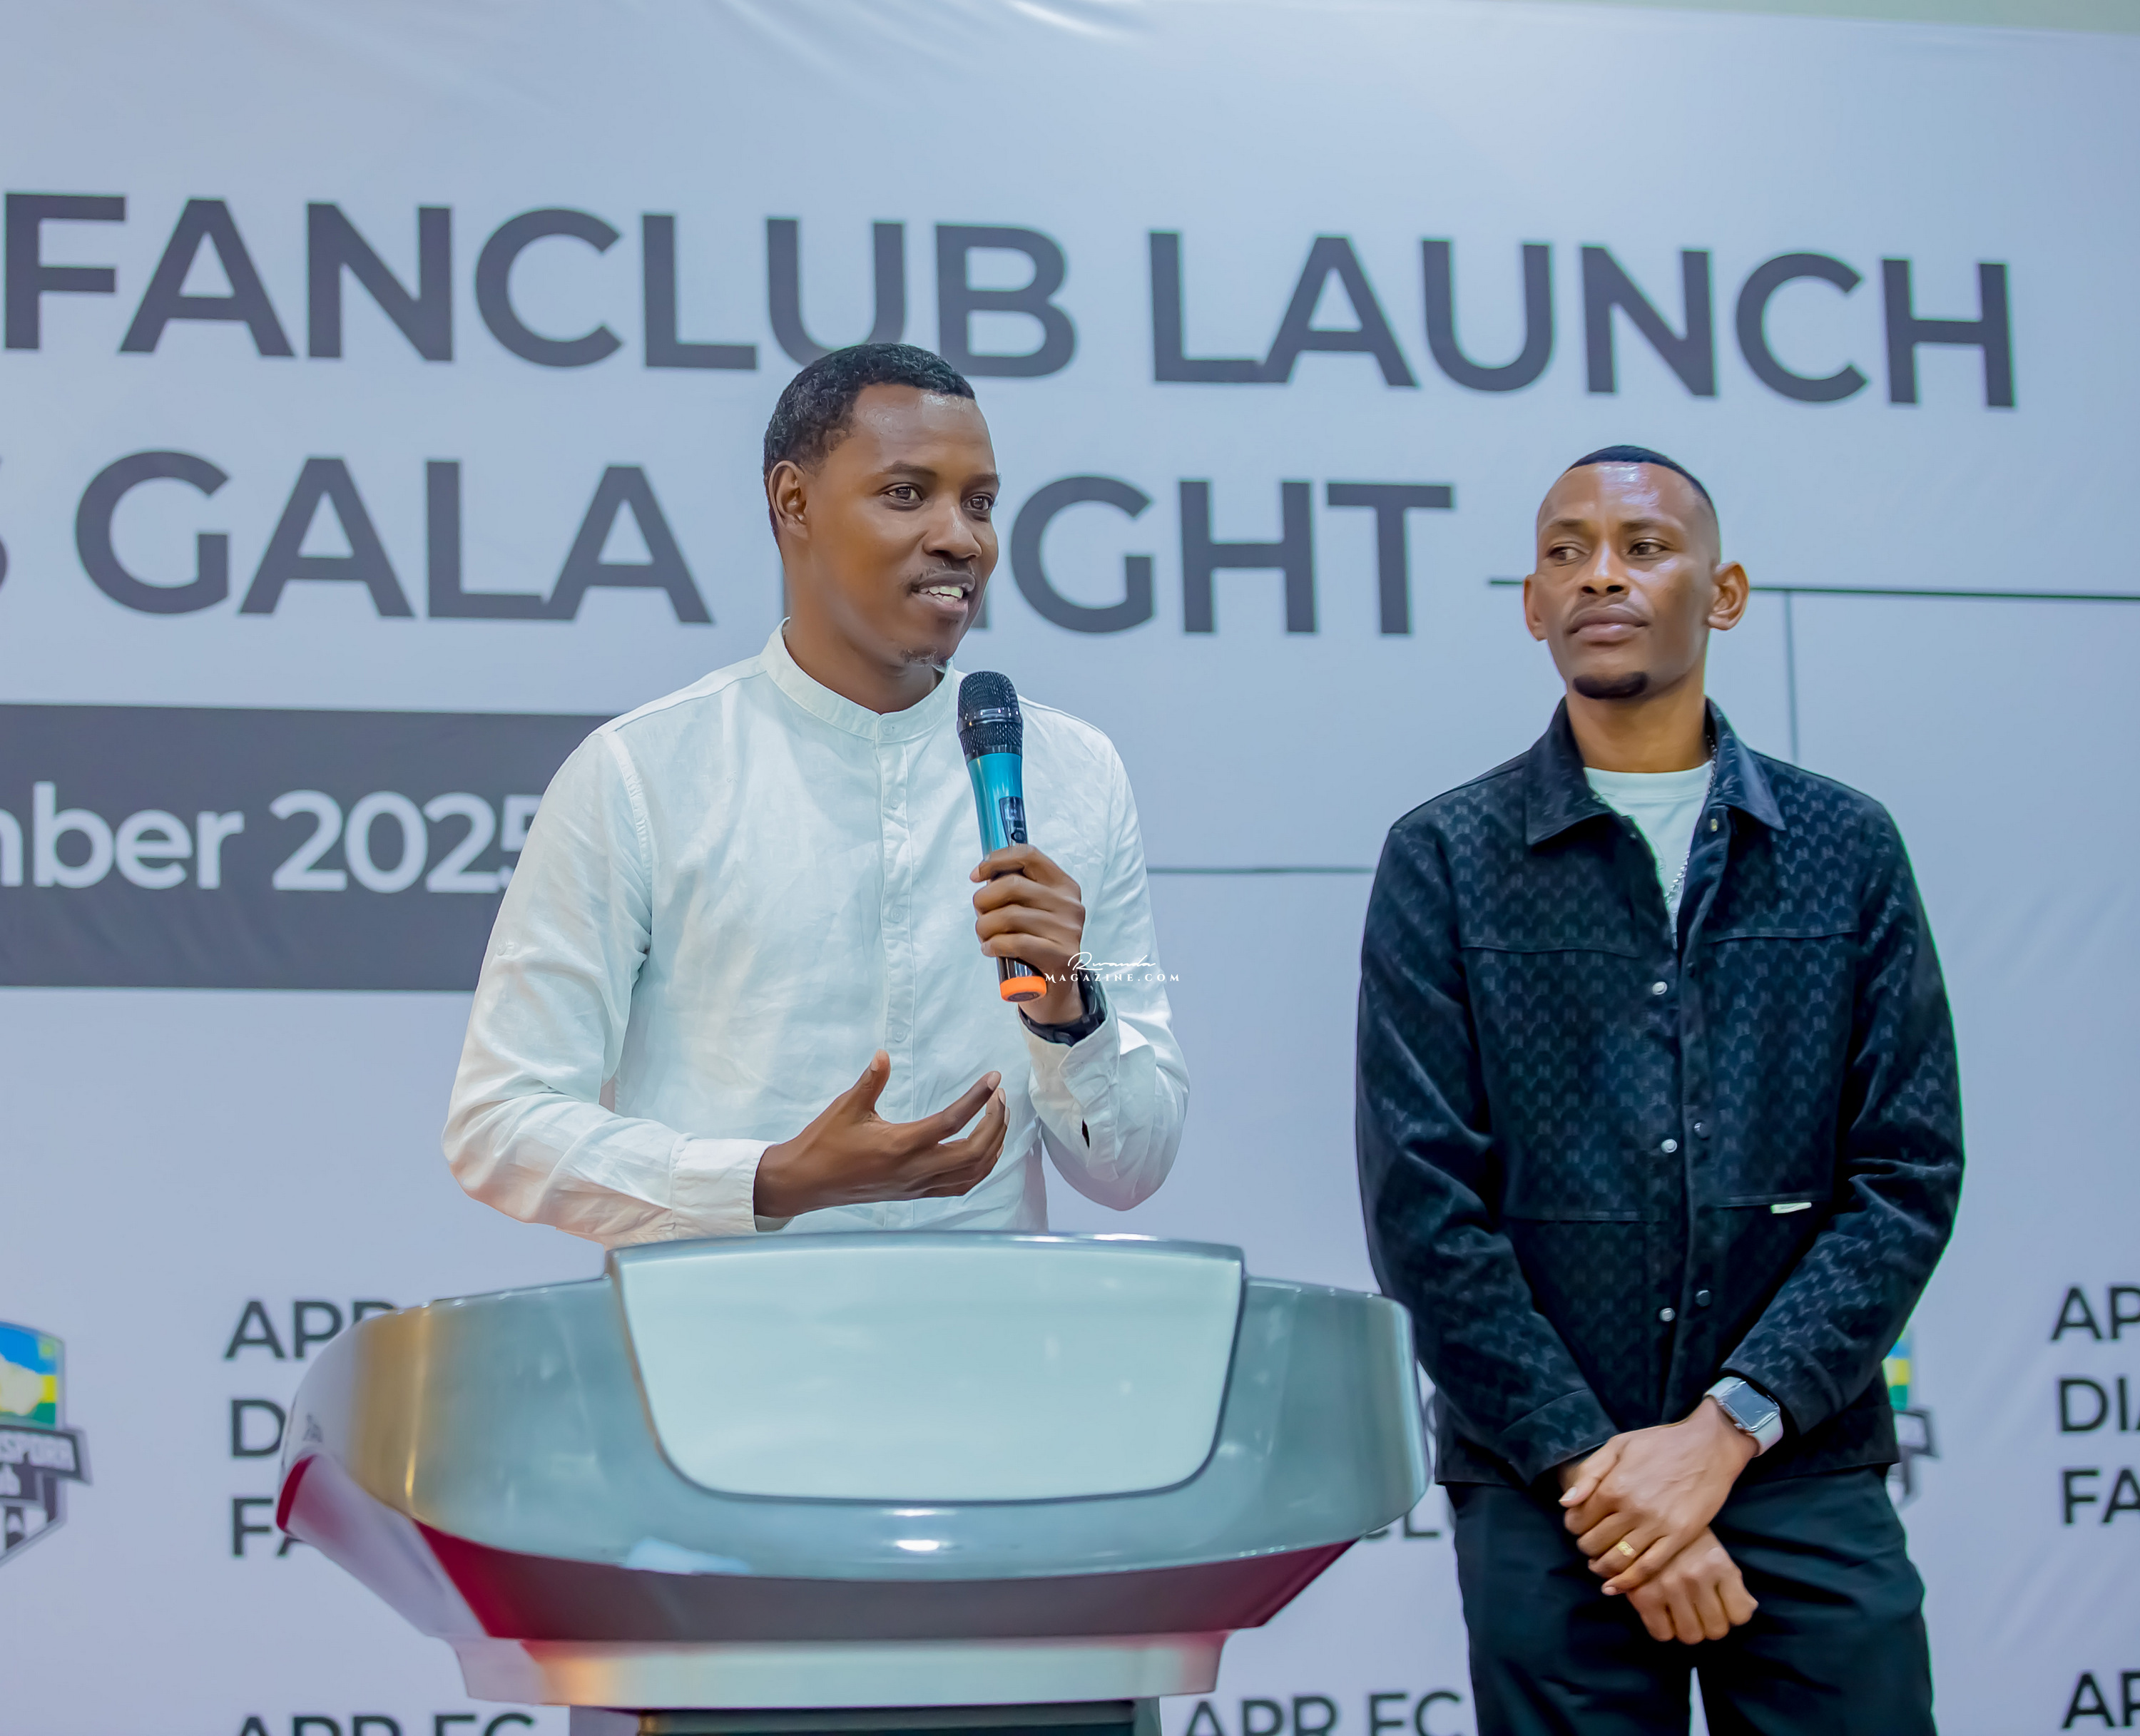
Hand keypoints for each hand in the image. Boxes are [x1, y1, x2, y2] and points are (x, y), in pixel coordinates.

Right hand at [752, 1052, 1006, 1217]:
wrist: (806, 1182)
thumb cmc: (824, 1142)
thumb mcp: (845, 1107)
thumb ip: (870, 1081)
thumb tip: (884, 1054)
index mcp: (900, 1145)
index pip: (951, 1122)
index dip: (977, 1099)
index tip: (994, 1079)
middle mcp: (914, 1170)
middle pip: (973, 1153)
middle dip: (995, 1124)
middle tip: (999, 1097)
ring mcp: (917, 1186)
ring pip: (972, 1174)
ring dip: (993, 1146)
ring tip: (999, 1118)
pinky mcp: (915, 1194)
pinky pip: (959, 1187)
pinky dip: (980, 1169)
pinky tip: (984, 1151)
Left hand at [971, 844, 1086, 1024]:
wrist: (1055, 989)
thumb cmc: (1036, 944)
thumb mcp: (1033, 911)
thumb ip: (1016, 890)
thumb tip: (984, 875)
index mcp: (1064, 885)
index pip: (1028, 856)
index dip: (996, 860)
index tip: (976, 876)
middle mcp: (1070, 904)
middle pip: (1012, 885)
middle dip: (984, 900)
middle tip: (980, 916)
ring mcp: (1068, 930)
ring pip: (1009, 915)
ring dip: (985, 927)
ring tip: (985, 938)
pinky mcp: (1061, 955)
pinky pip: (1015, 942)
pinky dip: (994, 945)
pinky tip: (991, 950)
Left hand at [1556, 1398, 1759, 1593]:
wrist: (1709, 1447)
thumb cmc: (1661, 1443)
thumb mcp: (1618, 1445)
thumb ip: (1590, 1474)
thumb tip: (1565, 1502)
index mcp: (1614, 1485)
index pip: (1579, 1518)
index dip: (1573, 1526)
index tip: (1576, 1526)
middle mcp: (1632, 1509)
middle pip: (1595, 1542)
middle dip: (1585, 1547)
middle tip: (1588, 1546)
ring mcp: (1657, 1526)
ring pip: (1619, 1559)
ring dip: (1602, 1568)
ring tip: (1599, 1566)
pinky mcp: (1679, 1538)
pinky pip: (1648, 1567)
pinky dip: (1628, 1582)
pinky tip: (1616, 1586)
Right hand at [1622, 1527, 1758, 1643]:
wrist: (1641, 1523)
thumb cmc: (1684, 1540)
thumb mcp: (1715, 1552)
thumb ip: (1733, 1581)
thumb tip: (1750, 1608)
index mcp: (1717, 1563)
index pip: (1740, 1615)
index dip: (1731, 1614)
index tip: (1720, 1605)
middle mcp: (1695, 1576)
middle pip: (1715, 1630)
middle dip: (1709, 1624)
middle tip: (1700, 1611)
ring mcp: (1668, 1587)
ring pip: (1690, 1635)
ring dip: (1688, 1628)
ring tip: (1681, 1613)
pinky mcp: (1643, 1595)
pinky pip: (1662, 1634)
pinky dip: (1663, 1629)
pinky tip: (1662, 1613)